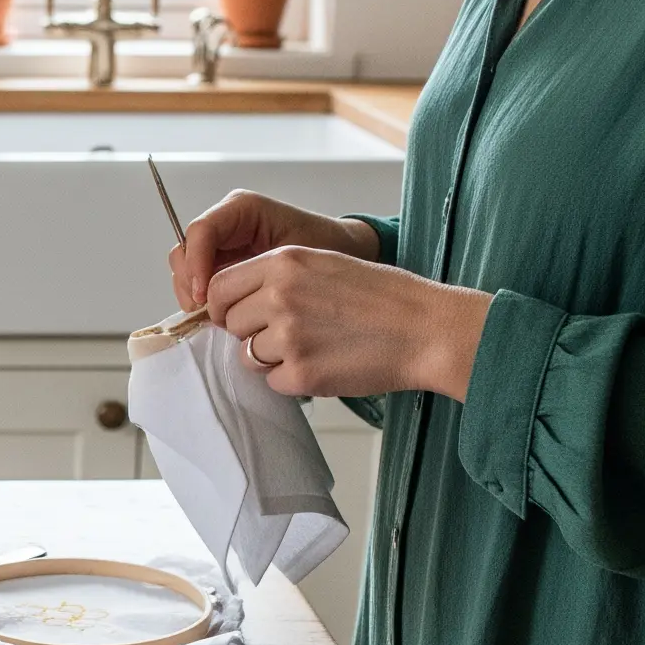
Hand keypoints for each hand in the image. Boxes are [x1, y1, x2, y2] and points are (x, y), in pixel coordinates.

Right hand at [170, 189, 378, 311]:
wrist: (342, 256)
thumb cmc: (326, 250)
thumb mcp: (294, 257)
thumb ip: (256, 271)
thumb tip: (217, 299)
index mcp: (242, 209)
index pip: (202, 231)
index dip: (195, 264)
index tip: (204, 296)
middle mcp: (226, 224)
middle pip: (184, 250)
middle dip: (189, 283)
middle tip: (205, 312)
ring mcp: (221, 246)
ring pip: (185, 269)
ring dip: (193, 295)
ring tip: (214, 318)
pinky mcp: (223, 266)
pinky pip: (198, 283)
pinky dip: (202, 302)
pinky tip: (219, 317)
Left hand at [205, 245, 492, 400]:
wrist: (425, 329)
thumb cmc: (381, 297)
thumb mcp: (324, 264)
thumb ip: (276, 278)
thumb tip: (233, 303)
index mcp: (283, 261)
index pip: (219, 287)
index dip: (225, 305)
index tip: (240, 314)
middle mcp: (279, 295)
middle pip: (231, 322)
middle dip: (251, 331)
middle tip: (292, 332)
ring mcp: (288, 336)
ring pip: (247, 355)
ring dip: (272, 357)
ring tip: (314, 345)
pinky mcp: (301, 373)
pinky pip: (273, 383)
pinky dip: (293, 380)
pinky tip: (326, 364)